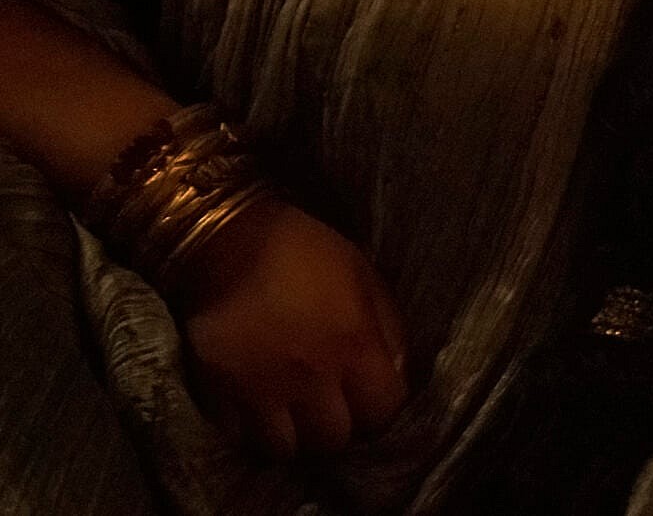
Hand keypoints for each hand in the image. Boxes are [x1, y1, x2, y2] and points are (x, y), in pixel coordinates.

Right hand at [177, 197, 409, 457]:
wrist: (228, 240)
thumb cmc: (307, 251)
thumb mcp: (365, 277)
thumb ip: (387, 328)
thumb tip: (396, 372)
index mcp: (355, 345)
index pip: (383, 412)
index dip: (381, 410)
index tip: (372, 400)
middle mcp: (311, 377)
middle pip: (334, 440)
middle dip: (340, 428)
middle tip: (333, 411)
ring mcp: (261, 391)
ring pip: (286, 450)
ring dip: (296, 439)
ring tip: (296, 418)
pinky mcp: (217, 394)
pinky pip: (240, 440)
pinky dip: (252, 434)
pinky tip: (260, 413)